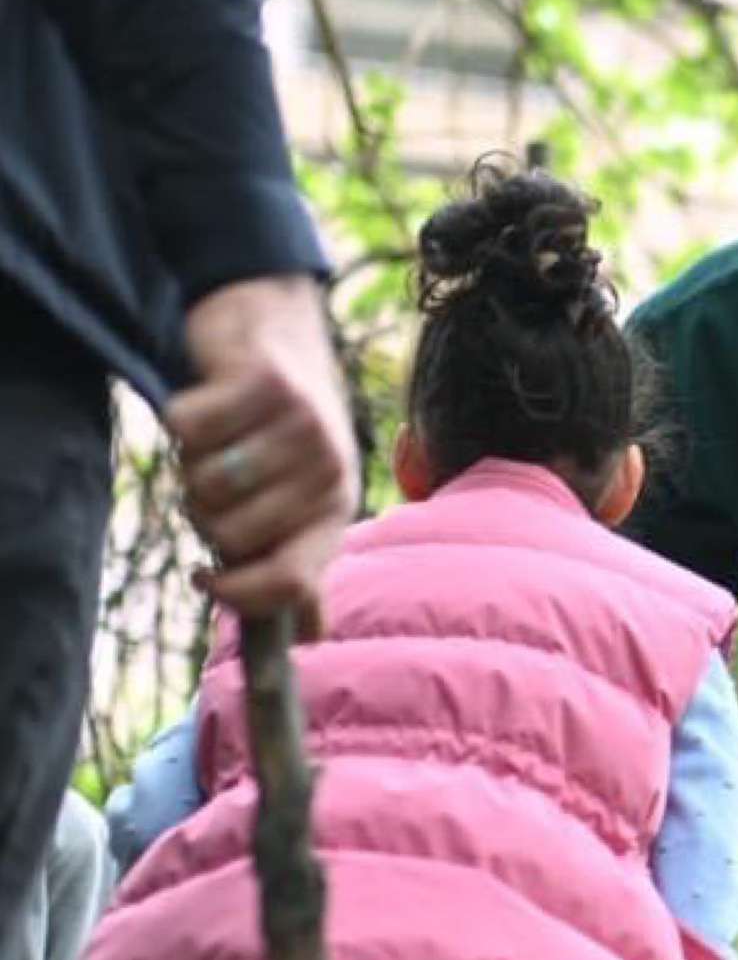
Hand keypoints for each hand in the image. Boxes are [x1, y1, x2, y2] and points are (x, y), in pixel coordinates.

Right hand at [164, 279, 358, 629]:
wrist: (274, 321)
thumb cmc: (279, 424)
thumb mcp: (303, 493)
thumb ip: (301, 561)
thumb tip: (307, 638)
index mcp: (337, 510)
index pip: (292, 583)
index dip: (238, 595)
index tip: (206, 580)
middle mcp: (329, 472)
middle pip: (228, 533)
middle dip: (203, 511)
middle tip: (216, 474)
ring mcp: (300, 426)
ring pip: (203, 482)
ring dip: (188, 464)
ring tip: (216, 439)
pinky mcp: (263, 382)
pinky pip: (185, 428)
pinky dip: (178, 417)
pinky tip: (204, 401)